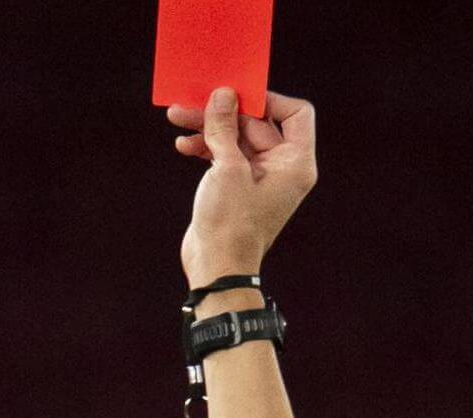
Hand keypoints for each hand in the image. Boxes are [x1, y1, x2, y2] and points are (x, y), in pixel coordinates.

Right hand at [168, 88, 316, 285]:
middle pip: (257, 123)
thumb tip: (223, 94)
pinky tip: (183, 145)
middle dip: (224, 112)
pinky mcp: (237, 186)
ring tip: (178, 118)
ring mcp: (259, 177)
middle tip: (193, 102)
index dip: (268, 99)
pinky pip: (225, 155)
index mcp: (295, 163)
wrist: (216, 268)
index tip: (238, 95)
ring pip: (236, 138)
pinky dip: (206, 148)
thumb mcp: (227, 169)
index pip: (295, 113)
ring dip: (208, 128)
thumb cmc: (231, 225)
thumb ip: (224, 127)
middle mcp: (282, 167)